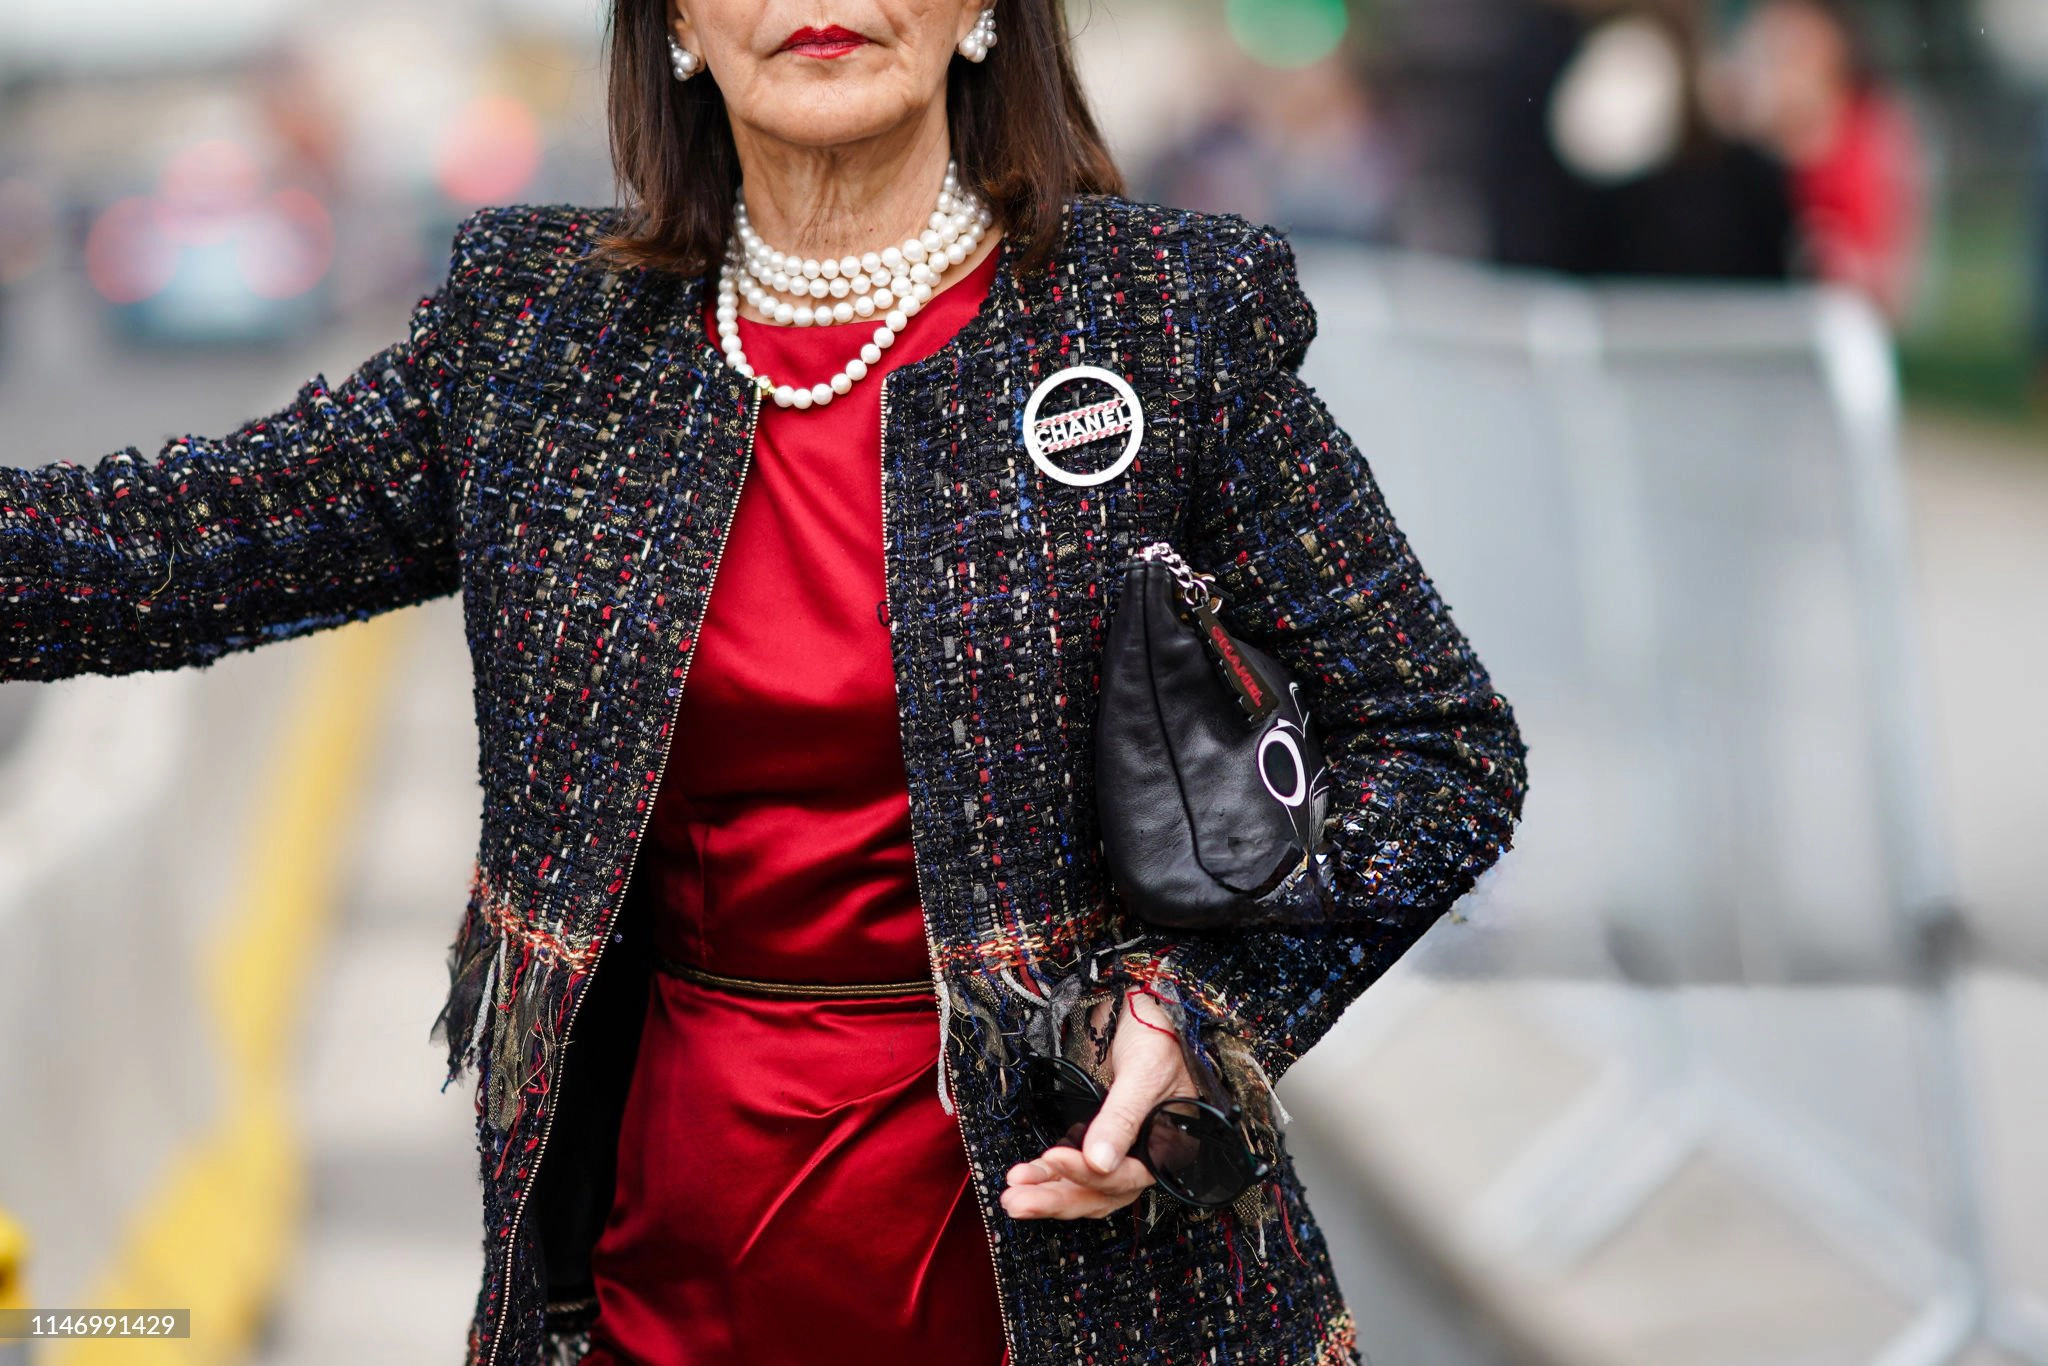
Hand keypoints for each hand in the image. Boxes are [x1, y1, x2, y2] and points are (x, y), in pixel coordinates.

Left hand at [1000, 985, 1198, 1219]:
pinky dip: (1048, 1177)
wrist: (1139, 1007)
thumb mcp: (1144, 1070)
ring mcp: (1116, 1150)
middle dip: (1057, 1198)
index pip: (1126, 1177)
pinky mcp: (1092, 1138)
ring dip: (1047, 1194)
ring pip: (1082, 1188)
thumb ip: (1123, 1117)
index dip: (1087, 1173)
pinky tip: (1023, 1179)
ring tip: (1010, 1196)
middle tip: (1015, 1201)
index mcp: (1166, 1147)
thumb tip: (1100, 1162)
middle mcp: (1141, 1157)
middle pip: (1099, 1193)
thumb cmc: (1155, 1034)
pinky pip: (1071, 1171)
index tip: (1052, 1157)